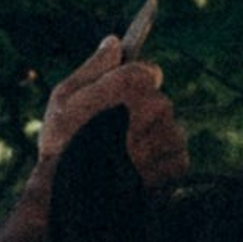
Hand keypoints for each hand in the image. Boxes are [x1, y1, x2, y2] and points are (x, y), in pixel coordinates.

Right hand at [28, 32, 188, 199]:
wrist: (74, 199)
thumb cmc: (63, 144)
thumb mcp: (65, 97)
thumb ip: (95, 66)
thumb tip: (114, 42)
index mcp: (133, 82)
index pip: (148, 71)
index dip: (130, 86)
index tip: (116, 101)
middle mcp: (159, 105)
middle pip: (157, 100)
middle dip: (140, 113)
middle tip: (111, 135)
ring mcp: (171, 134)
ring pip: (167, 128)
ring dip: (150, 138)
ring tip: (120, 157)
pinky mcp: (179, 163)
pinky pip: (174, 153)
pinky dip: (159, 162)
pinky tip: (134, 170)